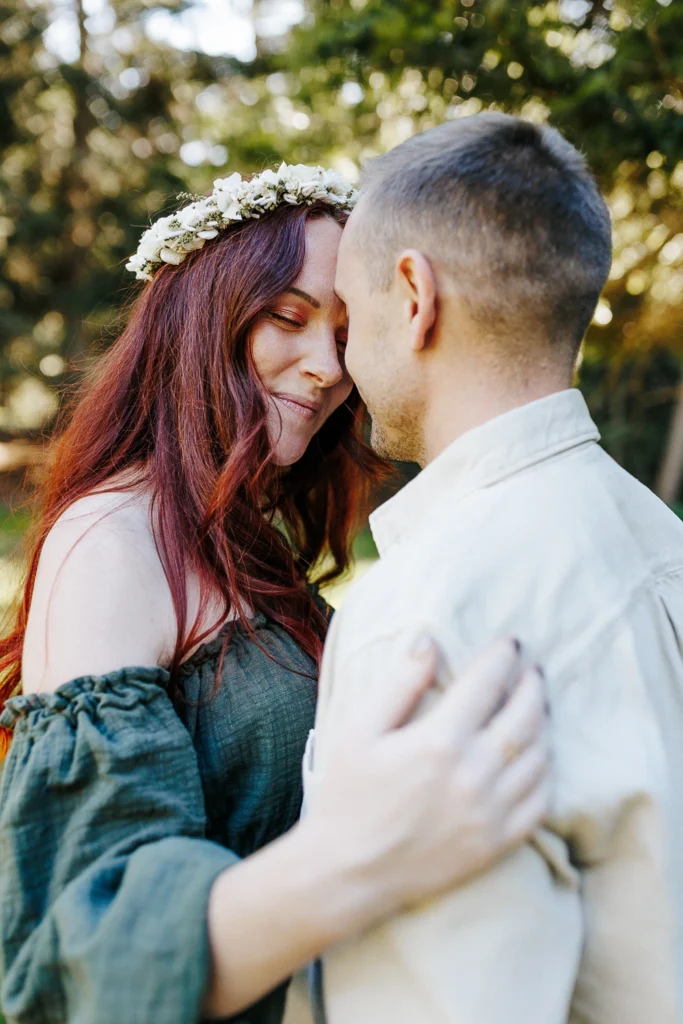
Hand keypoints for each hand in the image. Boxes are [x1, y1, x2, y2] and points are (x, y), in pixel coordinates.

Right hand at [305, 636, 550, 928]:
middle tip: (532, 671)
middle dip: (532, 685)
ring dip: (542, 725)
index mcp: (439, 741)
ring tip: (536, 708)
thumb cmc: (348, 796)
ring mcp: (490, 812)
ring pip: (538, 757)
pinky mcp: (496, 844)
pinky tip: (537, 758)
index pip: (487, 684)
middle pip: (525, 716)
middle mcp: (474, 774)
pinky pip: (540, 802)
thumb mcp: (360, 731)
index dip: (503, 657)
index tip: (511, 643)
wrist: (347, 873)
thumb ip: (400, 684)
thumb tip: (430, 642)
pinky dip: (545, 773)